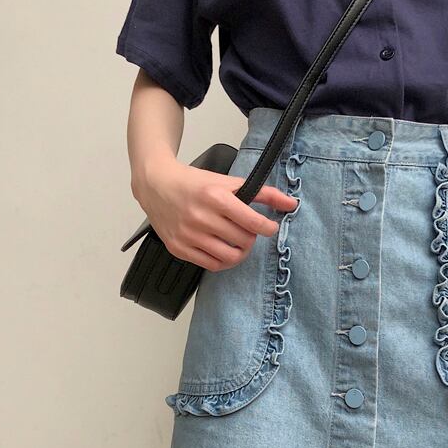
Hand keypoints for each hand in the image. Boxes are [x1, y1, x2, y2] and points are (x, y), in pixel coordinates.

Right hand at [131, 157, 299, 270]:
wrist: (156, 185)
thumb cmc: (193, 183)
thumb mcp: (228, 182)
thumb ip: (262, 193)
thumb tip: (291, 203)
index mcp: (215, 197)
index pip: (253, 222)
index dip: (267, 228)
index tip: (269, 227)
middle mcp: (201, 217)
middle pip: (243, 240)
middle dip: (251, 237)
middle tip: (248, 231)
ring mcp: (189, 235)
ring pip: (229, 256)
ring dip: (240, 252)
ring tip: (238, 242)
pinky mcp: (179, 248)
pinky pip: (211, 265)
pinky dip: (223, 260)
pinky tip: (223, 249)